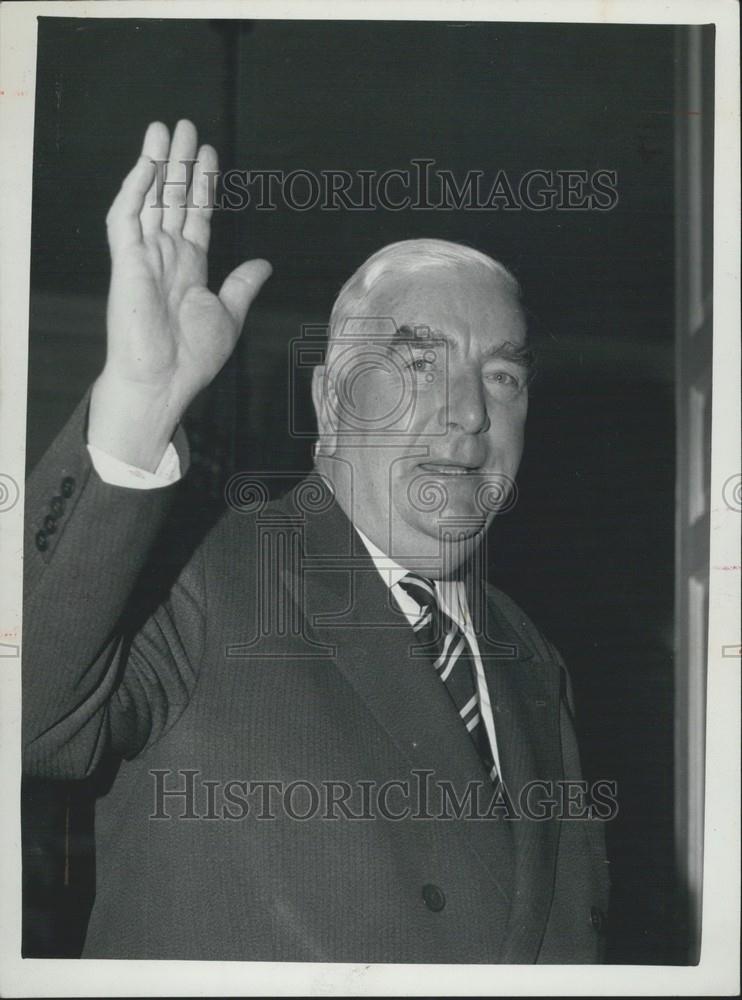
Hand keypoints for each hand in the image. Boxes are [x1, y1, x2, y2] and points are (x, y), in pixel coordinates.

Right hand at [89, 119, 271, 470]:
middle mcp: (165, 256)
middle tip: (187, 126)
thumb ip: (242, 285)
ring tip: (164, 130)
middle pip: (172, 198)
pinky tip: (146, 165)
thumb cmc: (192, 356)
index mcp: (189, 267)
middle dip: (180, 162)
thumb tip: (264, 263)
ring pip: (149, 199)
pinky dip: (135, 190)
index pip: (195, 214)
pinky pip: (125, 218)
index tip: (210, 154)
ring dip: (156, 164)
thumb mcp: (229, 315)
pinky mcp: (125, 262)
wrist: (164, 380)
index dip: (203, 184)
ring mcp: (143, 256)